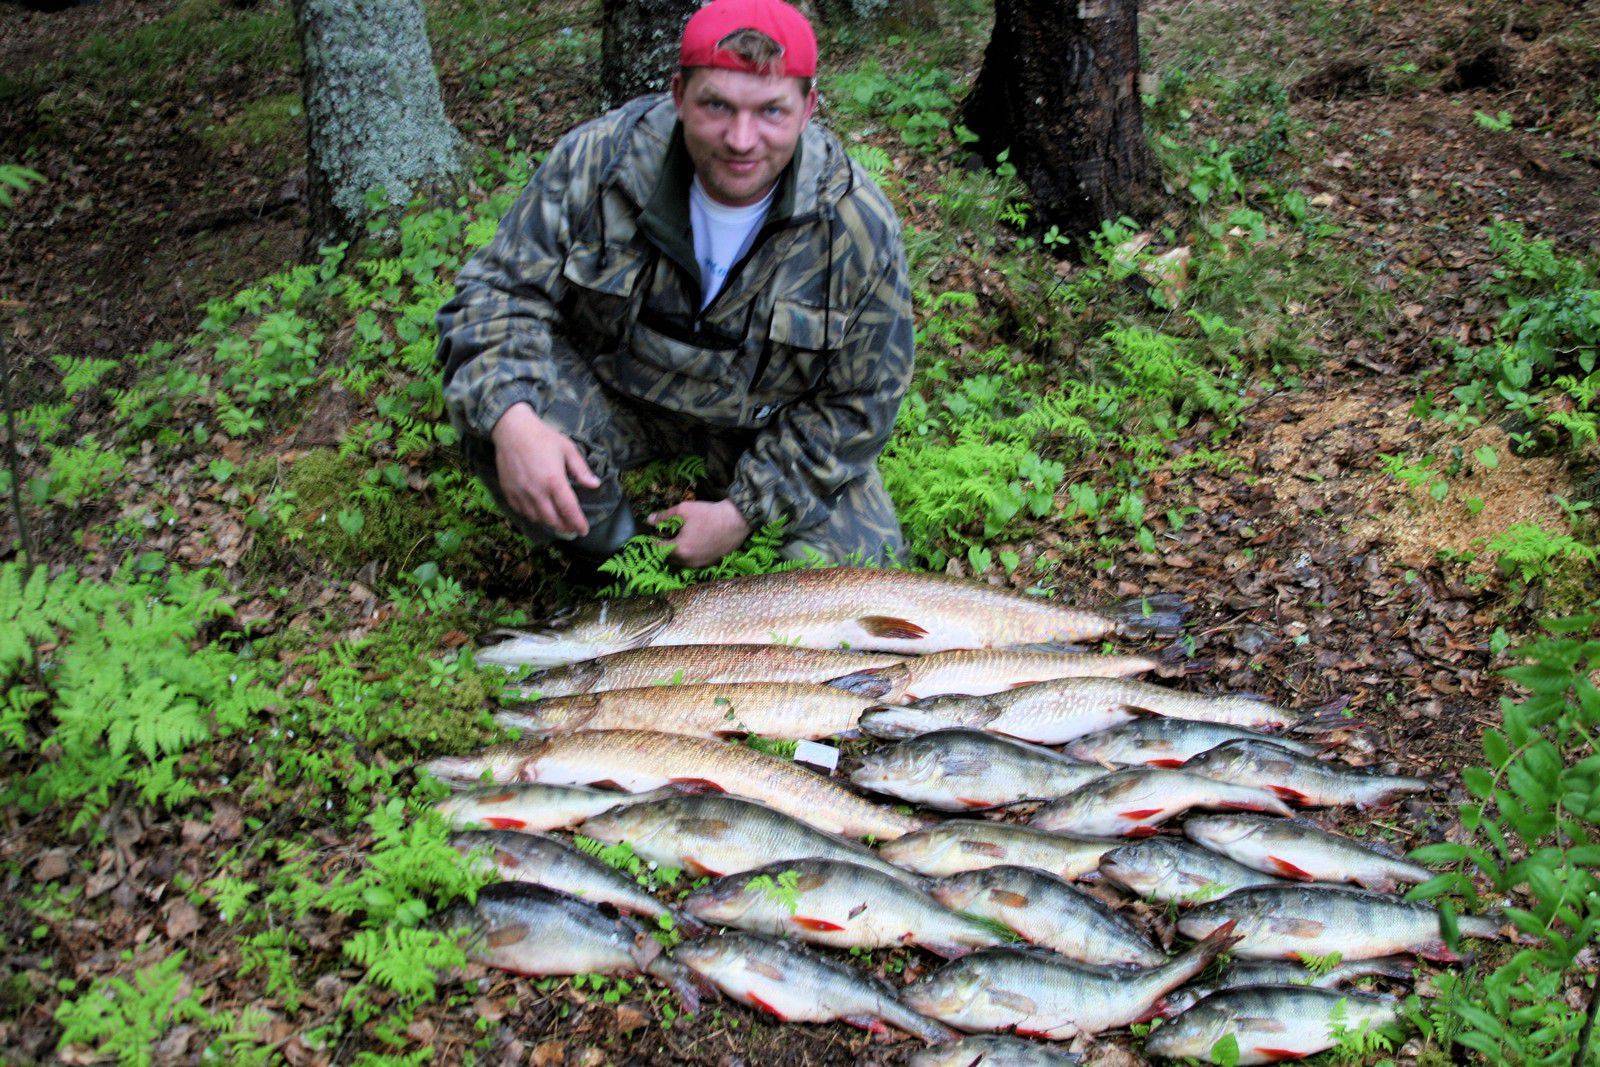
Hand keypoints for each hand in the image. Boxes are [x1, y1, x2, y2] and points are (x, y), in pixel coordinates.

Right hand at [490, 403, 600, 536]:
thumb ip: (581, 470)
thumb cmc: (542, 436)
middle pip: (553, 519)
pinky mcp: (509, 491)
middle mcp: (537, 491)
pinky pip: (521, 511)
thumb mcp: (568, 449)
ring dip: (549, 523)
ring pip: (536, 518)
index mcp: (554, 481)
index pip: (569, 510)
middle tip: (571, 529)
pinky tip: (538, 513)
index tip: (583, 530)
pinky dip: (532, 516)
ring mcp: (521, 493)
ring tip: (557, 522)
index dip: (578, 523)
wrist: (511, 430)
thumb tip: (595, 485)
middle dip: (564, 527)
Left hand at [649, 499, 750, 567]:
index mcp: (680, 549)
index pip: (658, 549)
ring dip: (676, 552)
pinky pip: (693, 561)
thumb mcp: (684, 510)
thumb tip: (649, 520)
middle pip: (668, 558)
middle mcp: (688, 561)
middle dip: (664, 547)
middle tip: (664, 536)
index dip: (652, 541)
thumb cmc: (709, 514)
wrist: (736, 521)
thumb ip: (664, 516)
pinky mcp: (710, 562)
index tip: (651, 534)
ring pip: (681, 561)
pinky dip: (689, 554)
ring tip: (678, 539)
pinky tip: (692, 543)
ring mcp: (700, 564)